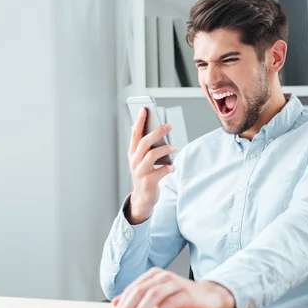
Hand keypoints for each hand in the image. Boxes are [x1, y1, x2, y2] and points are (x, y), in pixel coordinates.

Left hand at [112, 267, 234, 307]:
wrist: (208, 296)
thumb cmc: (180, 296)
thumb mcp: (157, 295)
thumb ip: (138, 297)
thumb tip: (115, 303)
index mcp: (154, 274)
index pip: (134, 288)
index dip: (123, 302)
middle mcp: (164, 276)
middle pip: (141, 291)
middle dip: (128, 307)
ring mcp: (175, 283)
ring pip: (153, 295)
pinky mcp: (185, 294)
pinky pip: (168, 303)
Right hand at [127, 108, 176, 223]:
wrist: (142, 198)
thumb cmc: (145, 174)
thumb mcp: (142, 159)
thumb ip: (145, 146)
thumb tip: (155, 128)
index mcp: (132, 153)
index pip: (135, 134)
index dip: (139, 121)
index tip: (144, 109)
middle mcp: (134, 161)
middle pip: (144, 142)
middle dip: (157, 131)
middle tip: (168, 125)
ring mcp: (140, 172)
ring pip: (152, 155)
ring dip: (166, 149)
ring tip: (175, 147)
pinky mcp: (148, 182)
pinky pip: (161, 171)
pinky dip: (169, 167)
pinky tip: (172, 167)